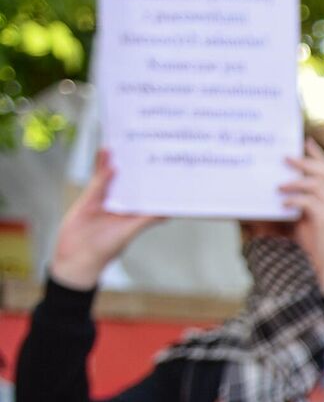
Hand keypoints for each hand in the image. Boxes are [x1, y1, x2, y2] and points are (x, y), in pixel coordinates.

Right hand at [50, 151, 161, 289]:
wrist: (76, 256)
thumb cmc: (107, 248)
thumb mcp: (130, 231)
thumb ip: (147, 219)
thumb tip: (169, 212)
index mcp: (137, 213)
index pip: (150, 193)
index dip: (157, 181)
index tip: (166, 165)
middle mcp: (124, 205)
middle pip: (134, 182)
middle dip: (139, 168)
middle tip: (147, 146)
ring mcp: (107, 201)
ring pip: (115, 178)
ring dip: (119, 162)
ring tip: (126, 144)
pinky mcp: (91, 198)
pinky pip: (98, 179)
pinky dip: (101, 166)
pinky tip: (106, 152)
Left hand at [279, 138, 323, 293]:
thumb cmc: (319, 244)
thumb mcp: (310, 219)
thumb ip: (303, 203)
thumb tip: (285, 189)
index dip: (318, 154)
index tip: (306, 142)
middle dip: (305, 161)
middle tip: (286, 157)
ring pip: (316, 183)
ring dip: (295, 182)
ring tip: (279, 186)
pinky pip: (308, 201)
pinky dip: (293, 200)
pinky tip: (283, 204)